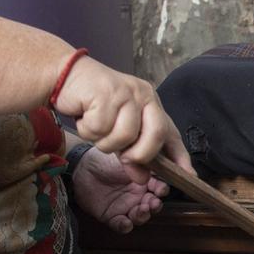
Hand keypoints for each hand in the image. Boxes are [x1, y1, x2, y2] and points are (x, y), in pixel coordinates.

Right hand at [54, 57, 193, 180]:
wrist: (64, 75)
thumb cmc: (92, 104)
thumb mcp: (116, 130)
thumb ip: (132, 152)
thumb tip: (142, 178)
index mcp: (150, 102)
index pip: (171, 132)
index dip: (180, 156)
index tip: (189, 175)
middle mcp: (143, 95)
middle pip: (155, 135)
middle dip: (139, 153)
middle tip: (122, 154)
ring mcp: (126, 93)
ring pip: (125, 136)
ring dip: (104, 141)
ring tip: (95, 127)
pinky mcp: (106, 93)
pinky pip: (101, 129)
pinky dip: (88, 130)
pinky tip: (84, 117)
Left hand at [71, 146, 167, 233]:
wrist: (81, 167)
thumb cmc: (104, 159)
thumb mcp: (125, 157)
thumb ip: (140, 164)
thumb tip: (156, 169)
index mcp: (144, 181)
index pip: (159, 188)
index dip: (162, 190)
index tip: (161, 189)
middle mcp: (138, 196)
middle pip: (152, 205)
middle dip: (155, 205)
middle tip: (153, 203)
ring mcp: (126, 207)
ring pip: (140, 217)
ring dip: (143, 216)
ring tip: (141, 210)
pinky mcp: (112, 216)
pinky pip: (121, 225)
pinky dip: (125, 226)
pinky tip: (126, 222)